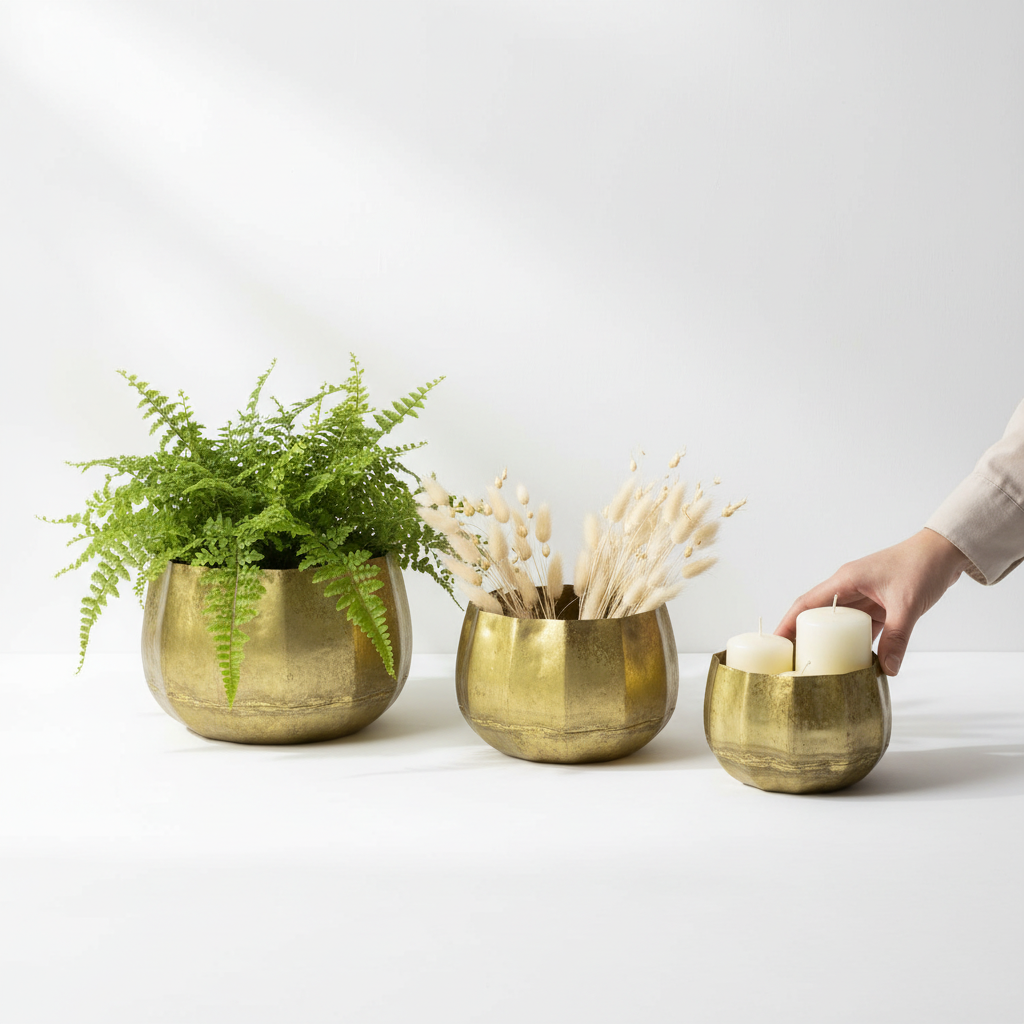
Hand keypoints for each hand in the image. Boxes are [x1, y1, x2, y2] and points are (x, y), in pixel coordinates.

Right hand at [775, 528, 970, 675]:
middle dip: (803, 635)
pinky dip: (855, 641)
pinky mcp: (878, 604)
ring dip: (829, 640)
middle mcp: (849, 587)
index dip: (788, 622)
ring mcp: (863, 596)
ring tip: (818, 663)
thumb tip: (888, 669)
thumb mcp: (907, 604)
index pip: (807, 603)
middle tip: (793, 660)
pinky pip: (860, 626)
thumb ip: (896, 637)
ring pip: (838, 622)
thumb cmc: (922, 567)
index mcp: (846, 581)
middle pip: (817, 614)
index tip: (775, 641)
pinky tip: (855, 658)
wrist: (946, 552)